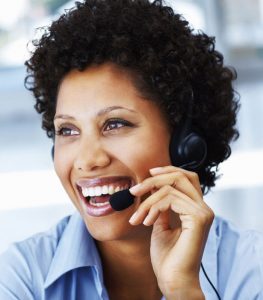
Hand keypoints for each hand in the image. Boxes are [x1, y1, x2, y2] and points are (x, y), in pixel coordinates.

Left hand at [129, 166, 213, 298]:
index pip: (186, 178)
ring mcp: (203, 212)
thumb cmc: (167, 256)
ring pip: (170, 188)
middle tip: (134, 191)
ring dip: (148, 201)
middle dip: (154, 180)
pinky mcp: (198, 218)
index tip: (149, 173)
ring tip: (138, 217)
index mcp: (195, 207)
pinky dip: (154, 207)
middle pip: (181, 176)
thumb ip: (161, 204)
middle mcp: (203, 207)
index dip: (168, 170)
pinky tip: (146, 222)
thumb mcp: (160, 222)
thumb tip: (153, 185)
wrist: (172, 279)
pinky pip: (171, 199)